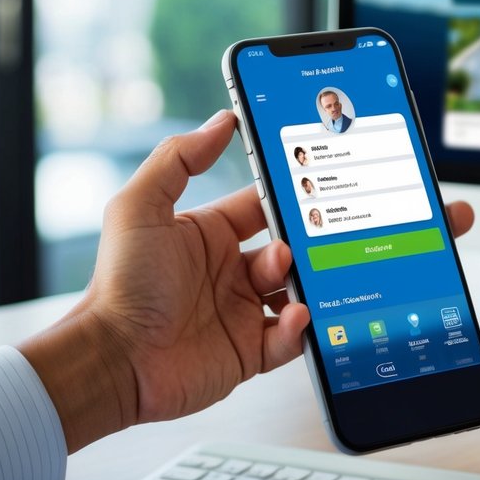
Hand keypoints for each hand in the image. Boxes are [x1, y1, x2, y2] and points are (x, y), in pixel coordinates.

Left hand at [21, 110, 474, 452]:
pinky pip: (292, 339)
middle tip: (367, 225)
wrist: (112, 361)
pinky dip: (301, 328)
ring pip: (303, 290)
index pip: (269, 205)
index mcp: (214, 233)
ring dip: (314, 282)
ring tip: (314, 274)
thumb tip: (221, 118)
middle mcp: (234, 270)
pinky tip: (295, 315)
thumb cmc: (118, 284)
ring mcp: (246, 312)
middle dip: (331, 239)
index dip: (298, 195)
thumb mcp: (140, 206)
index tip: (331, 178)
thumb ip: (179, 158)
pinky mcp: (251, 353)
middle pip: (298, 247)